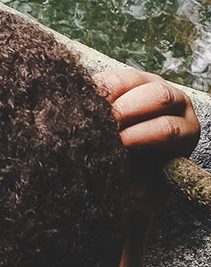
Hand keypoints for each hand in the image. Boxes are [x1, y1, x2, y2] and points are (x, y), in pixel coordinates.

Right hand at [94, 68, 199, 212]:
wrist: (127, 160)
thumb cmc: (141, 174)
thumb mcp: (147, 187)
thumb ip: (146, 192)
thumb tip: (135, 193)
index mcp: (184, 130)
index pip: (170, 128)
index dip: (146, 134)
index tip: (122, 143)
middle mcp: (172, 102)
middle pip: (160, 95)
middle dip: (130, 109)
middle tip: (106, 122)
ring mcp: (148, 84)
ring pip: (134, 78)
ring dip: (111, 93)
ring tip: (91, 109)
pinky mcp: (123, 78)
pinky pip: (110, 74)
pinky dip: (96, 86)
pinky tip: (81, 100)